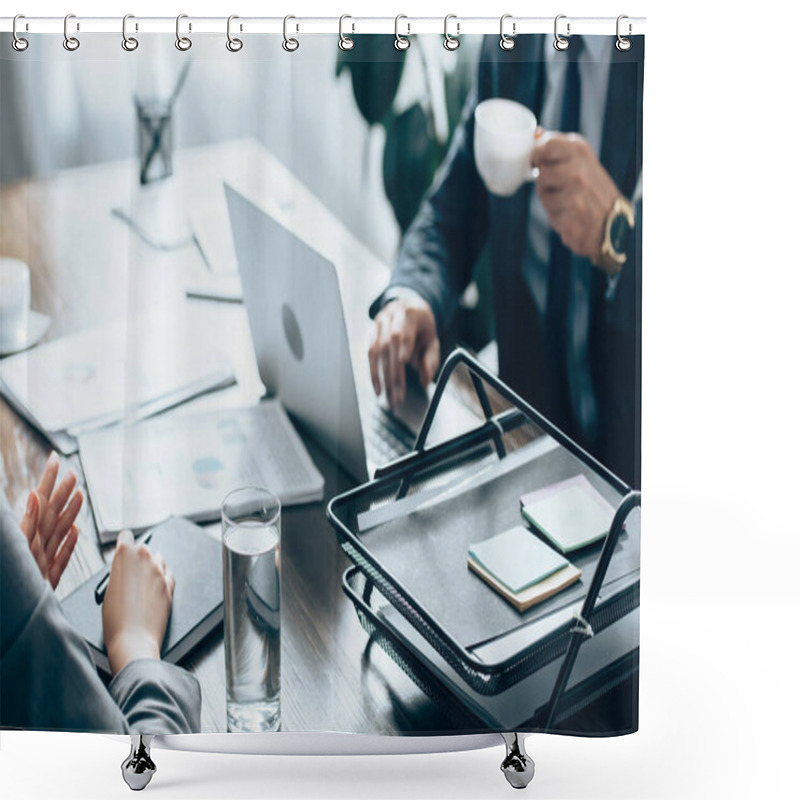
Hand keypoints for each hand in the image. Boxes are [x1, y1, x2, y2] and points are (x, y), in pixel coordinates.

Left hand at [19, 451, 82, 590]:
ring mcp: (41, 561)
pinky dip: (69, 544)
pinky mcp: (47, 579)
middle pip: (52, 513)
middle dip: (62, 491)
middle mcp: (35, 546)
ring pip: (59, 532)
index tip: (54, 461)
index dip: (48, 480)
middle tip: (71, 472)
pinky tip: (75, 533)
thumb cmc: (11, 587)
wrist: (16, 621)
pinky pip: (60, 557)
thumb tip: (33, 497)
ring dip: (70, 512)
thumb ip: (27, 523)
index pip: (41, 501)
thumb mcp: (20, 548)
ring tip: (78, 495)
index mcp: (28, 536)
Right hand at [102, 529, 175, 675]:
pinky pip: (168, 573)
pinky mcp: (170, 585)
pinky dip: (163, 578)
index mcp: (125, 556)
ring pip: (158, 559)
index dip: (124, 543)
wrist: (133, 640)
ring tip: (142, 583)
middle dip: (137, 558)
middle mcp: (144, 559)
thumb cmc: (115, 621)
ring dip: (151, 566)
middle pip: (143, 548)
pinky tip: (155, 589)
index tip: (123, 548)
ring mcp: (159, 571)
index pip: (126, 537)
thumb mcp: (107, 591)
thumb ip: (118, 573)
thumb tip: (123, 570)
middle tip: (130, 574)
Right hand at [369, 292, 439, 406]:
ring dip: (381, 377)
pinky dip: (373, 373)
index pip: (404, 331)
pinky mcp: (371, 333)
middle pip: (389, 345)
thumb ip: (431, 360)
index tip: (404, 363)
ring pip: (377, 351)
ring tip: (388, 398)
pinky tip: (378, 389)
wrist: (409, 308)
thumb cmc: (422, 327)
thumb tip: (425, 381)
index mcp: (410, 313)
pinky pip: (370, 355)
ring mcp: (379, 324)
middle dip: (393, 373)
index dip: (403, 346)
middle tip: (398, 396)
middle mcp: (391, 315)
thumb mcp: (432, 340)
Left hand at [533, 132, 619, 264]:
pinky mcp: (574, 219)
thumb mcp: (580, 158)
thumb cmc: (592, 187)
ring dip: (550, 202)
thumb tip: (535, 133)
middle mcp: (580, 171)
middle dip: (545, 183)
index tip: (542, 163)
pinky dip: (558, 219)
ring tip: (567, 202)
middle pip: (542, 173)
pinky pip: (552, 217)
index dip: (538, 155)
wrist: (614, 221)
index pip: (547, 145)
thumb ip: (556, 146)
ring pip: (544, 196)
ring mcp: (578, 196)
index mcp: (580, 150)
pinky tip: (572, 216)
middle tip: (560, 188)